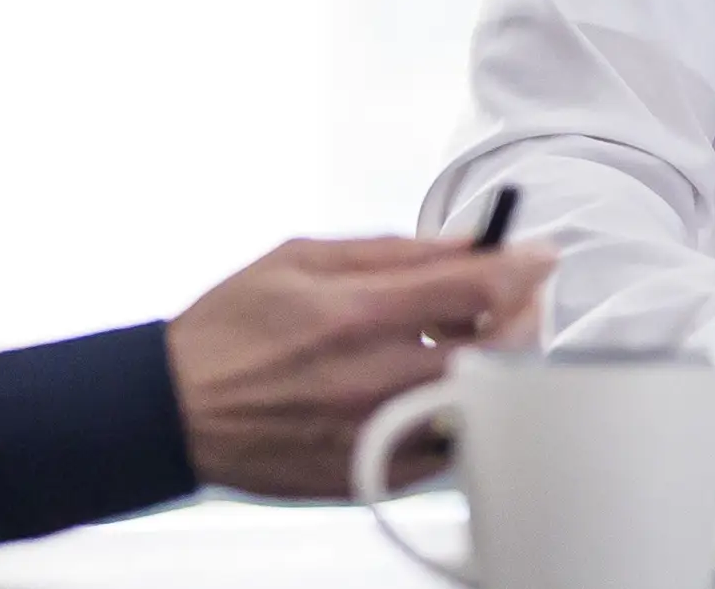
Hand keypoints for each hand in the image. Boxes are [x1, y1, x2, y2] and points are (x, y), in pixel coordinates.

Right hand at [166, 235, 555, 499]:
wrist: (174, 409)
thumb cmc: (231, 329)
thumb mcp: (301, 259)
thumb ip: (393, 251)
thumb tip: (467, 242)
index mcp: (356, 314)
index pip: (474, 289)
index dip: (523, 268)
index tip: (540, 258)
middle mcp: (371, 377)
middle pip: (494, 353)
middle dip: (521, 320)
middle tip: (515, 303)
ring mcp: (372, 432)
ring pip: (476, 405)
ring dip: (489, 370)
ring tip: (466, 344)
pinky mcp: (366, 472)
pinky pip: (443, 450)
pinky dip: (454, 414)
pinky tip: (433, 388)